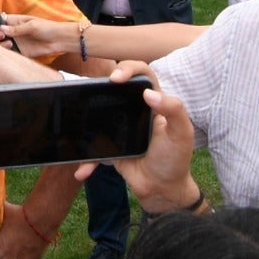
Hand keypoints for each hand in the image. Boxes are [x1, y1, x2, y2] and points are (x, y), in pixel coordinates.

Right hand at [0, 14, 76, 58]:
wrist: (60, 40)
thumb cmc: (49, 28)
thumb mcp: (32, 26)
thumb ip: (17, 28)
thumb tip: (3, 28)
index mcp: (17, 21)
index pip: (2, 21)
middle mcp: (15, 32)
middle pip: (0, 33)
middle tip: (0, 37)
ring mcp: (18, 42)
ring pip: (4, 44)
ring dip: (2, 45)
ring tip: (7, 44)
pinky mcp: (22, 51)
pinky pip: (11, 53)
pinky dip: (8, 53)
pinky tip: (8, 52)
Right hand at [75, 65, 200, 212]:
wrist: (161, 189)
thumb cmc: (175, 159)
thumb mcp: (181, 133)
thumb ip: (173, 110)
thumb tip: (149, 93)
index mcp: (154, 102)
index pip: (142, 75)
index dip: (129, 69)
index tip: (117, 78)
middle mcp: (134, 110)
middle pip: (115, 88)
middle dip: (100, 84)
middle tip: (91, 89)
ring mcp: (118, 127)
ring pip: (97, 114)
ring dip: (84, 117)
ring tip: (76, 121)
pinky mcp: (108, 147)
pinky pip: (92, 150)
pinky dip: (86, 162)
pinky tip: (82, 172)